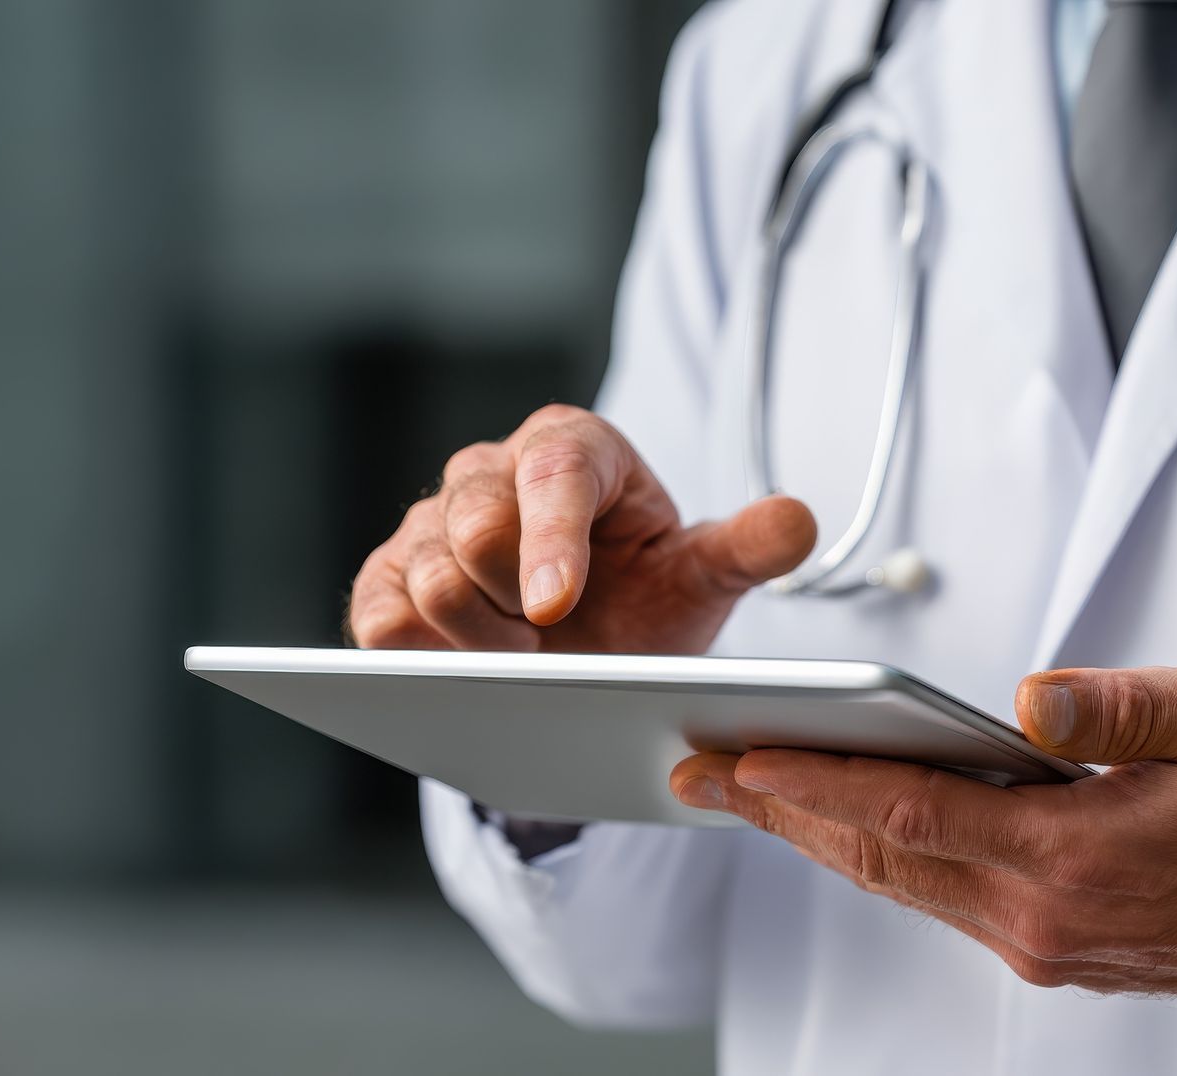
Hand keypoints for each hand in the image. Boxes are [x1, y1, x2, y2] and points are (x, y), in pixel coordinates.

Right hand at [347, 404, 816, 652]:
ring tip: (529, 657)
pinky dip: (420, 650)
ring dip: (475, 635)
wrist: (595, 646)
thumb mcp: (702, 576)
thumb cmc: (647, 596)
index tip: (556, 606)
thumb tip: (799, 520)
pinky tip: (470, 667)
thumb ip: (747, 548)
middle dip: (512, 600)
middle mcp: (493, 470)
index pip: (554, 470)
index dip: (550, 539)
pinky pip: (378, 612)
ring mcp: (432, 520)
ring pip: (425, 573)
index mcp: (575, 448)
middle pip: (473, 524)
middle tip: (555, 642)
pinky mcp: (388, 574)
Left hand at [671, 666, 1176, 1010]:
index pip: (910, 815)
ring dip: (825, 838)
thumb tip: (1024, 696)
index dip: (812, 784)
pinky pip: (952, 899)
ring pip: (909, 885)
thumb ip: (1118, 705)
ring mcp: (1053, 945)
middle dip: (781, 814)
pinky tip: (859, 824)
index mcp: (1077, 857)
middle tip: (696, 770)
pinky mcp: (1066, 951)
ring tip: (750, 792)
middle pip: (883, 859)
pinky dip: (892, 858)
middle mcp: (1046, 918)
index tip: (735, 756)